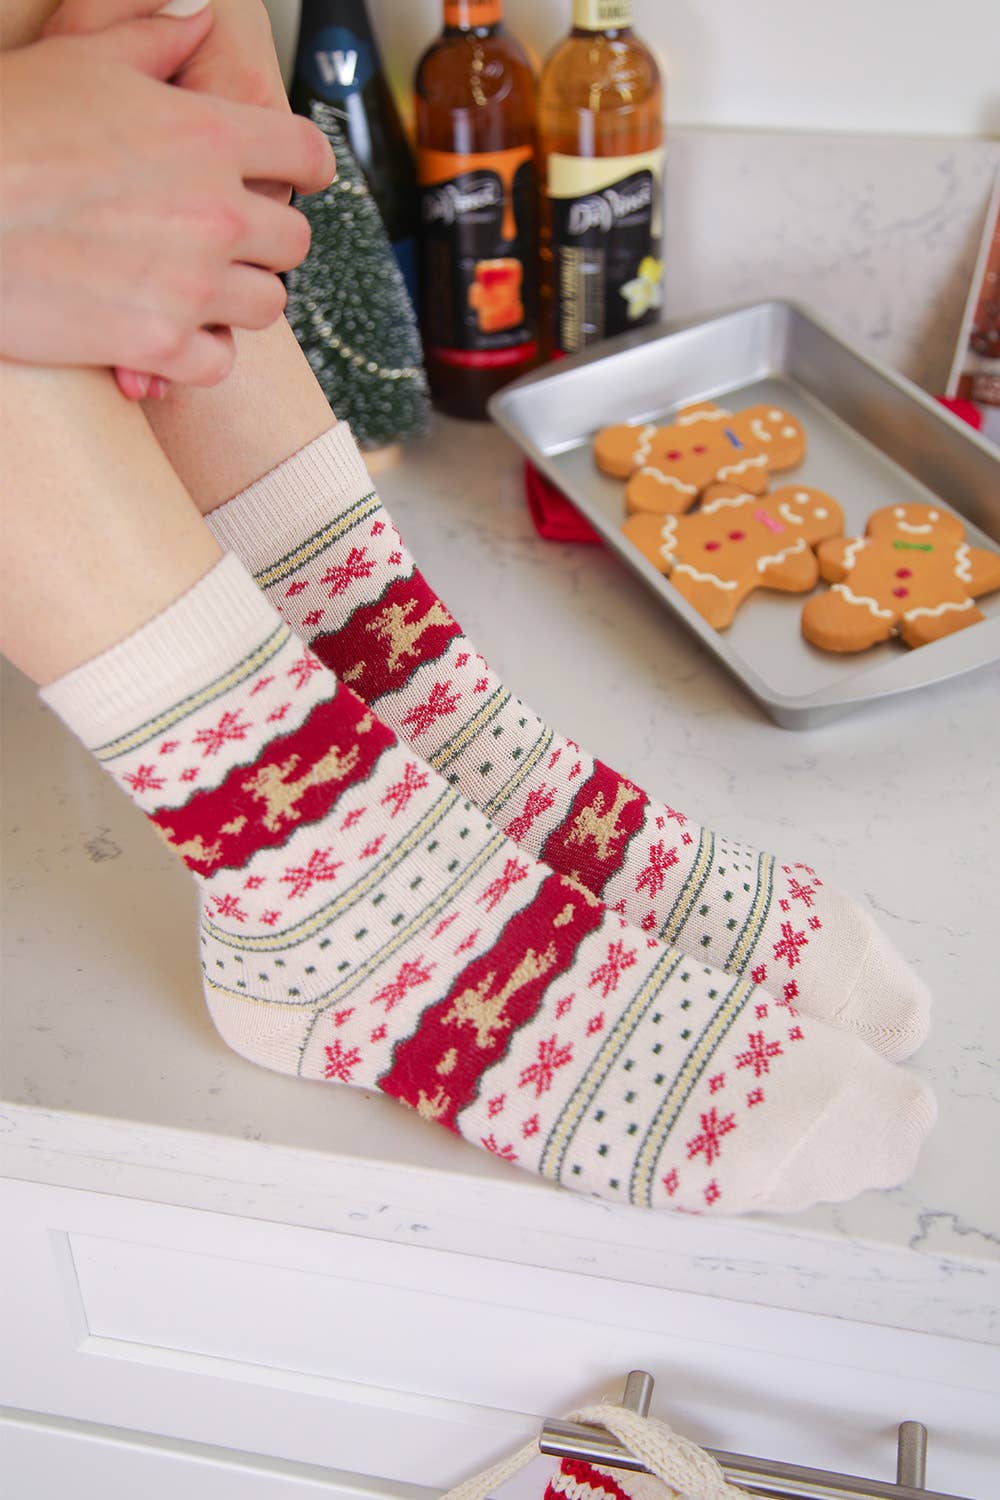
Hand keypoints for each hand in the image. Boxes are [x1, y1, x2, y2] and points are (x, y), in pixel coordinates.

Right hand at [0, 12, 334, 386]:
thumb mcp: (74, 58)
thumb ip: (148, 40)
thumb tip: (196, 17)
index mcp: (207, 135)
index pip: (304, 154)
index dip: (308, 166)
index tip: (301, 177)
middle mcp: (215, 212)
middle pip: (292, 241)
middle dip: (265, 239)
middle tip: (230, 240)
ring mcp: (192, 285)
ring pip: (265, 306)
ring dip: (237, 297)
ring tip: (199, 288)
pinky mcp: (159, 345)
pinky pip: (219, 362)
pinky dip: (201, 353)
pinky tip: (174, 334)